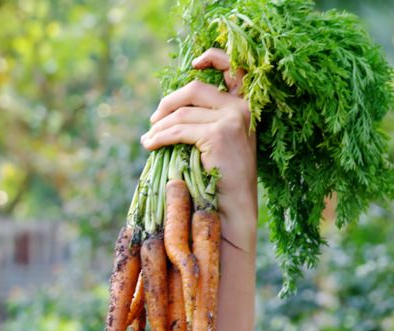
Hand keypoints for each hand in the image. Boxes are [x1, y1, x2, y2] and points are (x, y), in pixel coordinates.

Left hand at [140, 48, 258, 251]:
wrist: (233, 208)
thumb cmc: (222, 180)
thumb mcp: (217, 143)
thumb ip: (203, 121)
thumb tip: (168, 111)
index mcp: (245, 106)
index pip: (233, 68)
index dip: (212, 58)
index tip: (193, 63)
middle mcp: (242, 107)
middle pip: (194, 89)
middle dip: (167, 103)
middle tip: (152, 121)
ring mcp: (233, 118)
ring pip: (182, 113)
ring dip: (158, 126)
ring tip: (148, 140)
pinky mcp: (219, 133)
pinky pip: (178, 130)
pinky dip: (159, 137)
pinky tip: (150, 145)